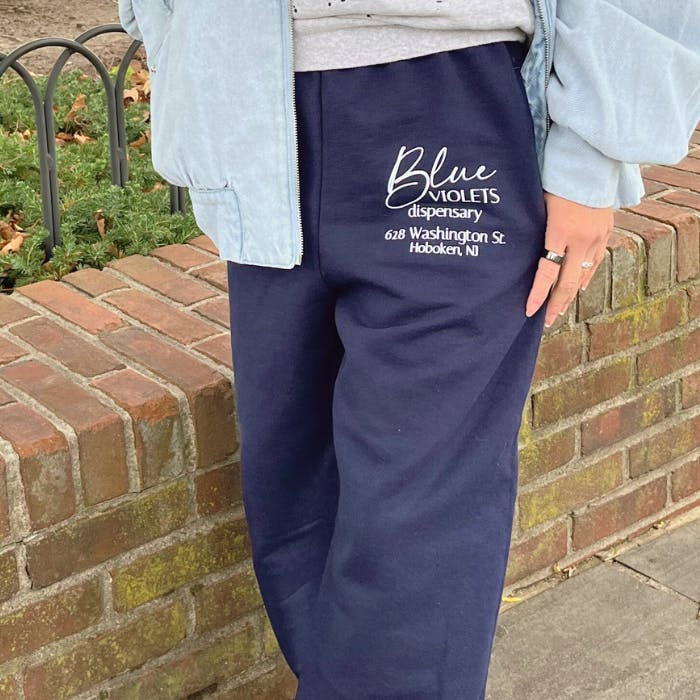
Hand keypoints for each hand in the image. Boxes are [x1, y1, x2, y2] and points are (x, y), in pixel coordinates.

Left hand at [525, 191, 613, 326]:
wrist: (591, 162)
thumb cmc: (557, 179)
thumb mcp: (538, 204)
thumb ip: (533, 229)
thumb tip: (519, 250)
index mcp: (559, 232)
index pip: (547, 273)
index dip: (537, 294)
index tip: (529, 310)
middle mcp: (580, 239)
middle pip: (567, 282)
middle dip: (555, 304)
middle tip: (546, 320)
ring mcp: (596, 237)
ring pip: (584, 275)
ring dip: (571, 294)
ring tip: (560, 309)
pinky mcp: (606, 231)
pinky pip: (596, 261)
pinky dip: (586, 277)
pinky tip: (579, 287)